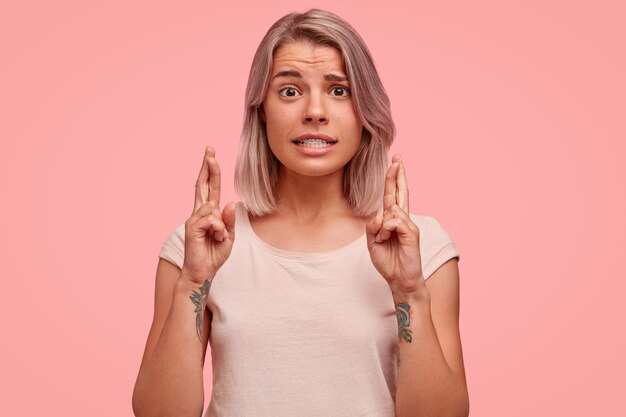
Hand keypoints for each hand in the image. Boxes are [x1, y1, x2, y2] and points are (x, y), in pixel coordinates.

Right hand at [181, 146, 235, 283]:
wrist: (202, 273)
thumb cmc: (214, 255)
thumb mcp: (229, 237)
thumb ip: (229, 221)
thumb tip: (229, 202)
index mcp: (209, 213)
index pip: (210, 188)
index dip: (211, 171)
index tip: (210, 155)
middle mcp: (200, 213)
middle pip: (203, 185)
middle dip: (207, 167)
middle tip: (209, 149)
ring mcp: (194, 219)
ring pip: (212, 207)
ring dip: (221, 225)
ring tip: (219, 238)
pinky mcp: (191, 227)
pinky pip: (210, 219)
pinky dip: (217, 229)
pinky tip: (215, 238)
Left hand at [365, 154, 424, 294]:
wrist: (400, 280)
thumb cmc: (388, 261)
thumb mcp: (372, 242)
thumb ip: (372, 226)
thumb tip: (380, 215)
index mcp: (393, 220)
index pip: (393, 195)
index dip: (393, 179)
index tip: (394, 162)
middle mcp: (403, 219)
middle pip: (400, 191)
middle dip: (398, 173)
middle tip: (397, 156)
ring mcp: (409, 224)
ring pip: (391, 210)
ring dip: (382, 226)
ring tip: (384, 240)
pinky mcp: (412, 232)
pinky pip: (394, 221)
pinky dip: (386, 230)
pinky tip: (387, 239)